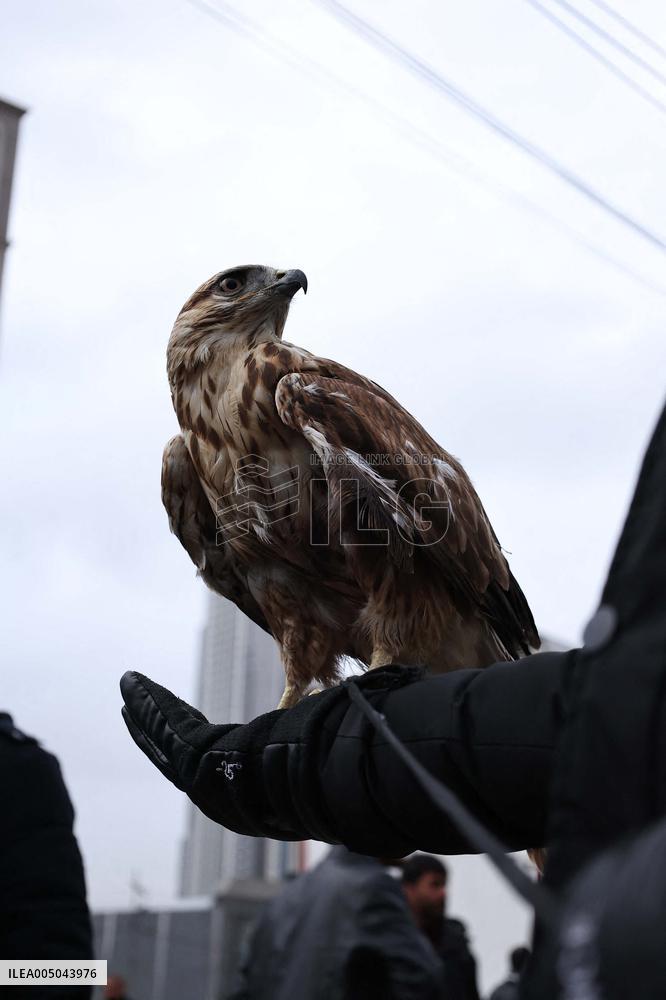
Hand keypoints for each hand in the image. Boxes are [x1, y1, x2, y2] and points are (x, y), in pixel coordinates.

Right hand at [119, 670, 312, 837]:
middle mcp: (211, 792)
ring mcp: (197, 776)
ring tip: (127, 688)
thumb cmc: (316, 770)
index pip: (206, 761)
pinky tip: (133, 683)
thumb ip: (305, 725)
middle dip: (151, 731)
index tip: (181, 718)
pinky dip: (147, 702)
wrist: (307, 785)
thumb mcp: (306, 746)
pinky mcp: (189, 753)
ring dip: (143, 710)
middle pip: (172, 754)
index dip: (188, 737)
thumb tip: (322, 693)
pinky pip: (164, 722)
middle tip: (131, 713)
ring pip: (163, 736)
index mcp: (236, 796)